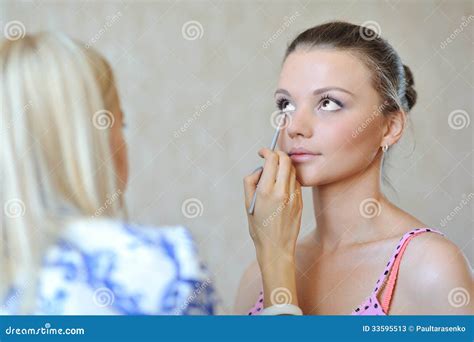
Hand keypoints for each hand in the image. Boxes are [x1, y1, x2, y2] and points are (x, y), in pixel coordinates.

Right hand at [243, 148, 302, 306]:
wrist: (276, 248)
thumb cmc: (259, 227)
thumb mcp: (248, 204)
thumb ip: (251, 182)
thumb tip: (260, 169)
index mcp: (266, 191)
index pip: (272, 160)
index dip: (267, 151)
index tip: (262, 152)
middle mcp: (281, 192)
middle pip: (286, 161)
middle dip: (278, 154)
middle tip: (271, 157)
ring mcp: (293, 197)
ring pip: (293, 171)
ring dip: (284, 167)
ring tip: (275, 174)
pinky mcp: (300, 202)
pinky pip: (296, 183)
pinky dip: (289, 179)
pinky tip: (282, 187)